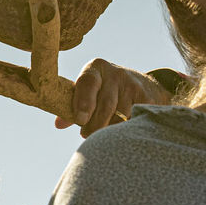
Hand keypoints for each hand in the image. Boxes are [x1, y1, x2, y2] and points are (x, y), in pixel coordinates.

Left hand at [56, 59, 174, 135]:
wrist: (142, 85)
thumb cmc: (104, 92)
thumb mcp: (88, 92)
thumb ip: (72, 107)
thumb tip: (58, 124)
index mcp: (95, 69)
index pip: (87, 83)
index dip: (83, 102)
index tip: (80, 120)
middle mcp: (115, 73)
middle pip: (105, 105)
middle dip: (95, 125)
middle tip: (86, 135)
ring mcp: (133, 85)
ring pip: (120, 116)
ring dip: (111, 130)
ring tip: (104, 135)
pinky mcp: (147, 97)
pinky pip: (134, 119)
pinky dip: (127, 129)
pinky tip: (123, 133)